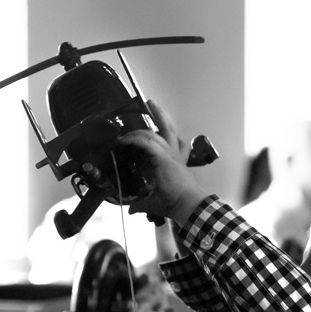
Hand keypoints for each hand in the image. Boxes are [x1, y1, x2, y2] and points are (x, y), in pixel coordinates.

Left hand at [118, 100, 208, 222]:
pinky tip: (123, 141)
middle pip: (168, 129)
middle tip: (151, 103)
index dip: (162, 133)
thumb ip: (143, 203)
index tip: (153, 128)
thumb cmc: (177, 203)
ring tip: (126, 127)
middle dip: (160, 114)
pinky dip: (133, 139)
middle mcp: (174, 155)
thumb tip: (133, 209)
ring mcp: (170, 155)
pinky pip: (146, 142)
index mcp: (175, 162)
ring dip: (138, 129)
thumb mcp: (156, 201)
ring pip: (154, 133)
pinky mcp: (163, 157)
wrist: (187, 204)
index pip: (172, 142)